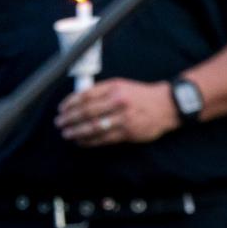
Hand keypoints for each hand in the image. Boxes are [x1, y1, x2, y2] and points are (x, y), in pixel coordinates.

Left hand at [55, 79, 178, 146]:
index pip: (86, 95)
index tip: (61, 109)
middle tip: (59, 123)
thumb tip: (78, 100)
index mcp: (115, 87)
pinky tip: (80, 141)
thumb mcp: (122, 86)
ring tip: (66, 133)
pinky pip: (103, 139)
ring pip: (94, 127)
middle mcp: (118, 101)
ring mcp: (123, 118)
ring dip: (76, 132)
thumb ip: (102, 91)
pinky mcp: (128, 132)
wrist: (166, 105)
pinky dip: (89, 141)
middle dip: (69, 118)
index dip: (70, 103)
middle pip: (87, 112)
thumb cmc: (140, 95)